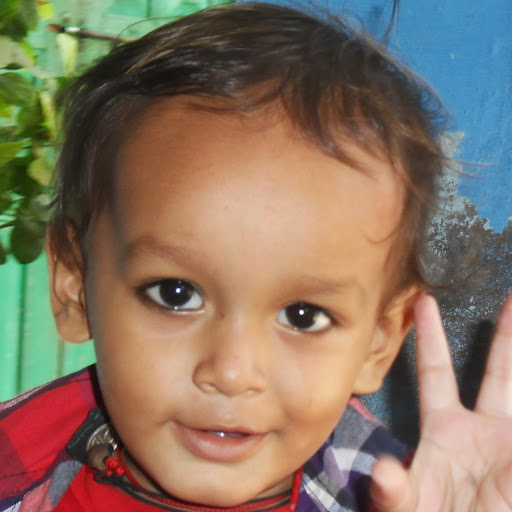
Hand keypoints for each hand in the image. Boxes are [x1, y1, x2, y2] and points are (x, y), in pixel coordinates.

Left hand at [370, 294, 511, 511]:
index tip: (422, 302)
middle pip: (499, 371)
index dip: (430, 337)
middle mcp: (482, 429)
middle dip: (506, 334)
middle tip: (509, 295)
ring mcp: (507, 443)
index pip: (436, 371)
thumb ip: (393, 491)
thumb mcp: (408, 507)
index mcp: (446, 428)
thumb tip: (382, 471)